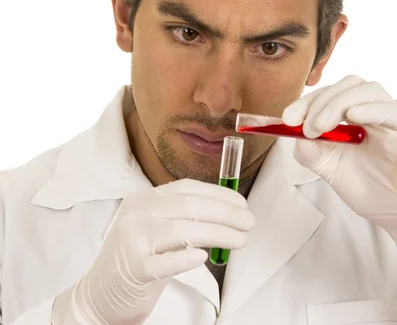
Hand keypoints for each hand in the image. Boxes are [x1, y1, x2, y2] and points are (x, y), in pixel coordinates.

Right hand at [52, 178, 253, 324]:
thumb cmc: (134, 260)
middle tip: (248, 221)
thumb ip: (181, 218)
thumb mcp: (153, 229)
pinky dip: (186, 258)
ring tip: (240, 239)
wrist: (98, 294)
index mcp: (143, 200)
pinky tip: (204, 258)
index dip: (217, 194)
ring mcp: (133, 240)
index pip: (186, 189)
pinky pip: (164, 262)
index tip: (241, 203)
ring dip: (217, 233)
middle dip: (224, 213)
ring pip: (182, 230)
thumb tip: (225, 214)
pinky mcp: (134, 269)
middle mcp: (137, 214)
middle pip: (188, 206)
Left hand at [282, 75, 396, 240]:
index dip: (307, 101)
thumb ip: (311, 151)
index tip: (288, 118)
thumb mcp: (331, 170)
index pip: (331, 94)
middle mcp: (375, 112)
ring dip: (337, 102)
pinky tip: (353, 116)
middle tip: (306, 127)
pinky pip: (391, 110)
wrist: (396, 214)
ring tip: (320, 127)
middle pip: (348, 84)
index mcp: (356, 117)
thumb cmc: (372, 190)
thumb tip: (291, 131)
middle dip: (319, 101)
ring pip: (367, 89)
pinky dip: (370, 108)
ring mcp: (391, 118)